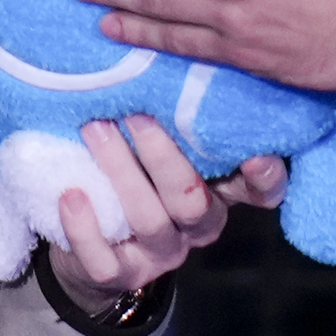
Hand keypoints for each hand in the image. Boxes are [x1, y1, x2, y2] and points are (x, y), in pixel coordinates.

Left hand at [48, 112, 286, 307]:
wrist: (87, 246)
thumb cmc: (130, 175)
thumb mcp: (158, 148)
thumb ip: (174, 122)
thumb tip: (165, 61)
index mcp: (218, 192)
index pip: (259, 191)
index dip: (264, 178)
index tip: (255, 155)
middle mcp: (197, 225)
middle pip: (192, 199)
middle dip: (163, 156)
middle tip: (135, 115)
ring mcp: (161, 253)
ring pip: (149, 219)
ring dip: (119, 171)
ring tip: (94, 130)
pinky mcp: (122, 274)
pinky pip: (105, 259)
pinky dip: (85, 228)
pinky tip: (70, 195)